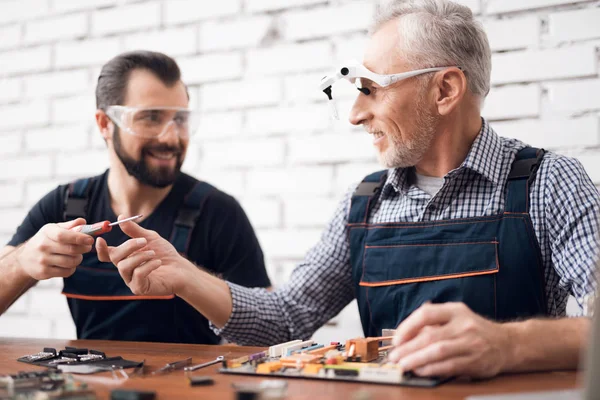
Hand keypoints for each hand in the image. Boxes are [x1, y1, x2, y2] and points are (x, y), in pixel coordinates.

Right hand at [16, 218, 93, 279]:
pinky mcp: (44, 272)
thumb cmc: (45, 241)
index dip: (79, 237)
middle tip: (87, 247)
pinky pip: (67, 272)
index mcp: (47, 232)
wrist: (25, 258)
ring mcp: (42, 260)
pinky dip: (72, 268)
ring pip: (71, 262)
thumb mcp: (53, 230)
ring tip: (77, 255)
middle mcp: (43, 246)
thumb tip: (83, 221)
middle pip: (71, 250)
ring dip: (78, 259)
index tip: (90, 239)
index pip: (63, 235)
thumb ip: (70, 226)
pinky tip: (69, 264)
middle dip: (84, 248)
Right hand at [95, 215, 188, 296]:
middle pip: (115, 257)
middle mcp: (125, 269)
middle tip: (143, 241)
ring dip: (139, 257)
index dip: (101, 248)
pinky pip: (136, 276)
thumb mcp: (150, 238)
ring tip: (153, 253)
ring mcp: (131, 280)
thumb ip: (135, 230)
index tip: (101, 239)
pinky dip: (147, 267)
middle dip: (128, 247)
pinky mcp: (139, 288)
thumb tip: (121, 217)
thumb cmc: (164, 254)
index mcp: (125, 257)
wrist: (180, 269)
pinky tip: (158, 263)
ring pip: (123, 267)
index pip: (107, 255)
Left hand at [388, 302, 510, 378]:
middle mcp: (464, 325)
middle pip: (430, 336)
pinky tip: (420, 371)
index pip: (426, 314)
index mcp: (455, 310)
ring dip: (416, 360)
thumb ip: (433, 323)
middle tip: (394, 357)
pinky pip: (448, 366)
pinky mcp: (475, 361)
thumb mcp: (456, 317)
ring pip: (438, 352)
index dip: (407, 327)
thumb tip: (403, 336)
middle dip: (408, 348)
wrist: (508, 344)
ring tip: (403, 365)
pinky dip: (431, 369)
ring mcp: (471, 343)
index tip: (396, 339)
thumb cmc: (474, 330)